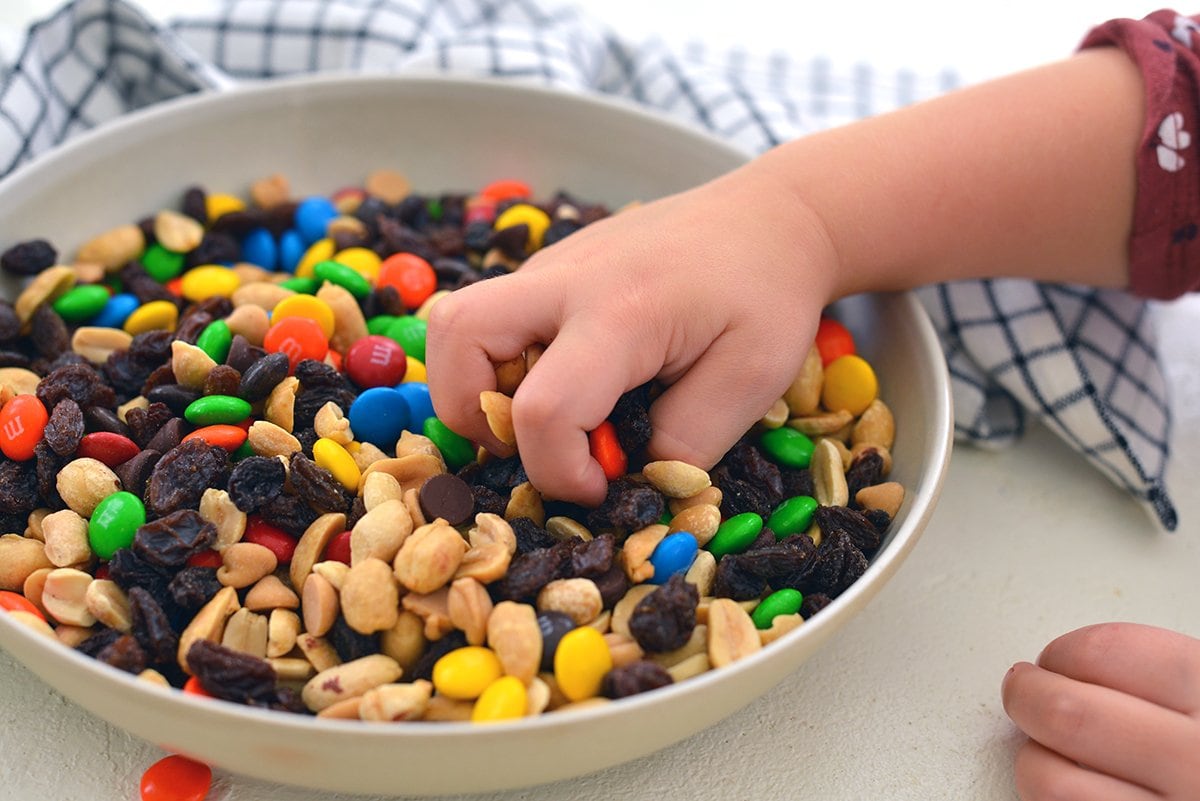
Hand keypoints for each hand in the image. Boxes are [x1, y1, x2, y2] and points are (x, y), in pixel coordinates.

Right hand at [426, 162, 839, 504]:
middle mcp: (568, 279)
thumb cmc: (768, 293)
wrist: (772, 215)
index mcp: (622, 312)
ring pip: (461, 320)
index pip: (543, 408)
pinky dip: (508, 360)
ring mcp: (552, 264)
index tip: (600, 486)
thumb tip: (629, 480)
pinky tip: (572, 378)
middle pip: (457, 335)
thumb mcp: (752, 380)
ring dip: (478, 382)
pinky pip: (497, 315)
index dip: (557, 472)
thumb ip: (687, 442)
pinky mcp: (552, 265)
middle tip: (525, 445)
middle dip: (468, 412)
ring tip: (544, 414)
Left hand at [1001, 622, 1199, 799]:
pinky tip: (1078, 795)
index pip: (1111, 654)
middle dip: (1027, 694)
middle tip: (1023, 690)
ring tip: (1048, 752)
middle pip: (1068, 713)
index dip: (1066, 651)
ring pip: (1052, 781)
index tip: (1057, 660)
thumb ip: (1174, 685)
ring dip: (1036, 760)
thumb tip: (1080, 663)